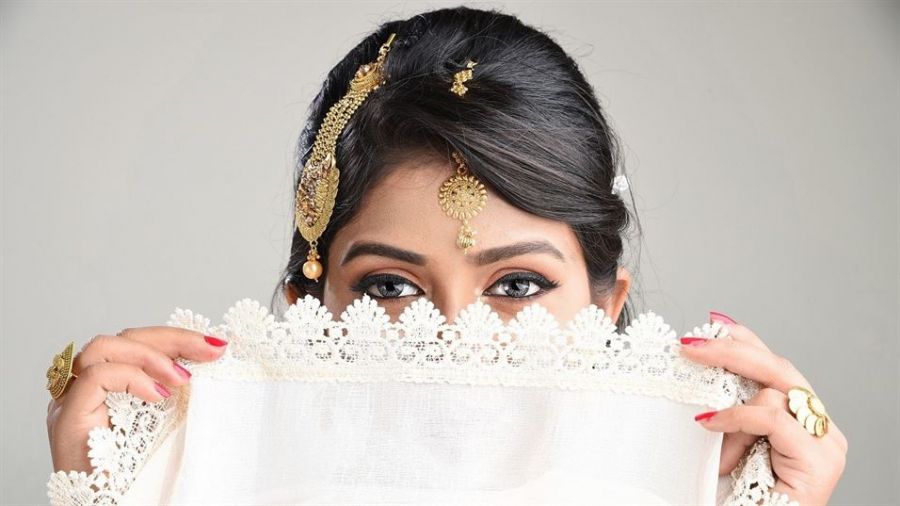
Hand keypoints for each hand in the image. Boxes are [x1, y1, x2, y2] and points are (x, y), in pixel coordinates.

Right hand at [46, 327, 228, 472]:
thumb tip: (214, 357)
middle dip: (174, 339)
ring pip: (102, 347)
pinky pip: (96, 377)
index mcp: (109, 387)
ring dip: (152, 356)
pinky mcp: (68, 418)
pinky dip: (133, 378)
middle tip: (211, 350)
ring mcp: (72, 401)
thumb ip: (179, 389)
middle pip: (123, 337)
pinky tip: (160, 395)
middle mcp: (85, 389)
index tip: (215, 344)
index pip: (137, 341)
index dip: (176, 338)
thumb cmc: (143, 474)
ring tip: (184, 378)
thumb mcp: (169, 421)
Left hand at [680, 311, 847, 505]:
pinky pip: (771, 418)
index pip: (776, 368)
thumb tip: (704, 380)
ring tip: (705, 423)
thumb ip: (731, 414)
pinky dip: (736, 417)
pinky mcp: (819, 460)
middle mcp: (819, 427)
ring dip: (731, 407)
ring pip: (774, 392)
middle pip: (779, 369)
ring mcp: (825, 442)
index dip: (747, 342)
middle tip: (692, 344)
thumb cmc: (744, 497)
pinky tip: (710, 423)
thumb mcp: (731, 443)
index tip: (714, 324)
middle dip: (732, 349)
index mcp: (802, 420)